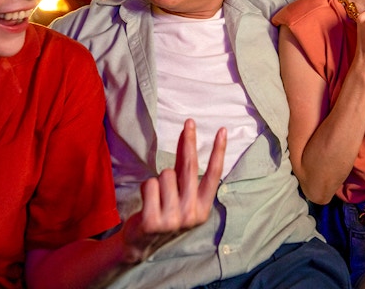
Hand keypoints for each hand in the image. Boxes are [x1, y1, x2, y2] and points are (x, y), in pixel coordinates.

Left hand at [121, 119, 225, 262]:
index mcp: (203, 208)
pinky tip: (147, 202)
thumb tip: (188, 136)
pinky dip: (146, 187)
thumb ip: (185, 170)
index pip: (214, 175)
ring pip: (165, 174)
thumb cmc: (163, 210)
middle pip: (190, 167)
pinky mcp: (153, 221)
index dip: (219, 152)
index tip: (222, 131)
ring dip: (158, 180)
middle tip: (189, 122)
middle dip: (190, 141)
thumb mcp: (180, 194)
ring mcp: (173, 219)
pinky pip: (150, 184)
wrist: (141, 242)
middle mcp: (191, 214)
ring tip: (156, 196)